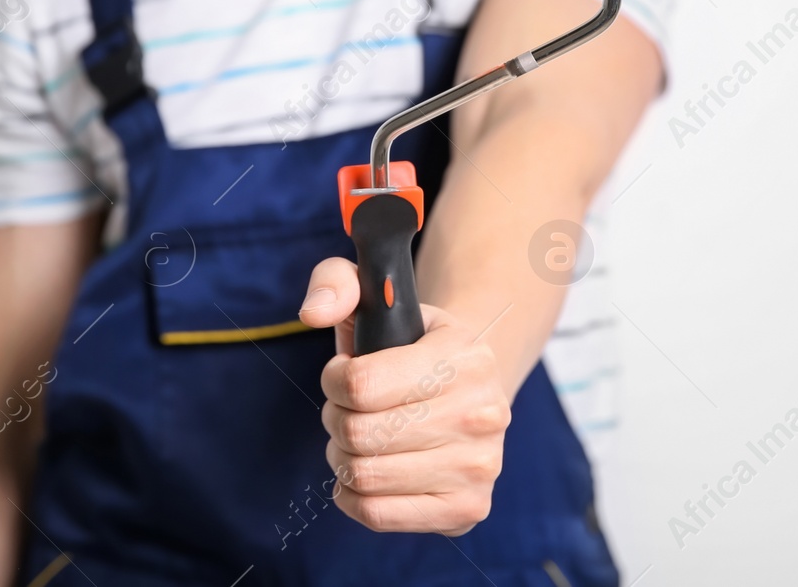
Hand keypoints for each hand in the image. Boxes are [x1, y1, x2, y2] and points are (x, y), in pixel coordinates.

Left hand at [298, 257, 510, 534]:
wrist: (468, 390)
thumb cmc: (410, 345)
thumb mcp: (380, 297)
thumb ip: (336, 283)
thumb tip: (314, 313)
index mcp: (465, 354)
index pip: (361, 384)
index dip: (334, 379)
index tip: (342, 373)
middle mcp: (483, 412)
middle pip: (359, 434)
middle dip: (336, 419)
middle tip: (349, 409)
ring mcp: (480, 466)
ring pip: (364, 475)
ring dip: (343, 458)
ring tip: (358, 439)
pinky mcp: (467, 509)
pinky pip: (378, 514)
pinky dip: (354, 495)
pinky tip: (366, 472)